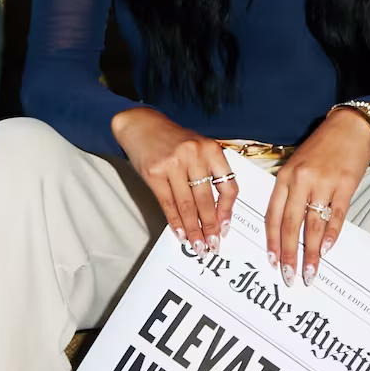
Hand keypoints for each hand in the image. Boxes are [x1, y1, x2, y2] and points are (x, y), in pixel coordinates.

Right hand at [113, 107, 235, 251]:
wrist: (141, 124)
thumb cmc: (172, 139)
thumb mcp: (198, 148)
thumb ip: (209, 172)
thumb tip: (216, 212)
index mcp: (211, 149)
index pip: (228, 186)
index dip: (227, 211)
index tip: (226, 228)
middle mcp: (194, 155)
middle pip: (206, 200)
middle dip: (210, 227)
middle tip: (213, 245)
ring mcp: (173, 164)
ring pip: (187, 205)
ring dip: (193, 230)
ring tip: (198, 246)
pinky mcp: (154, 173)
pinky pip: (168, 204)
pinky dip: (175, 222)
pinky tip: (180, 234)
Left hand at [266, 108, 369, 284]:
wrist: (349, 126)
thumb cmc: (322, 148)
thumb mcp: (297, 165)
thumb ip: (291, 193)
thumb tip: (288, 229)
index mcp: (285, 177)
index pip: (273, 215)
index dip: (272, 241)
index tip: (272, 262)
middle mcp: (300, 180)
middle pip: (290, 224)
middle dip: (289, 254)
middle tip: (289, 276)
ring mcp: (323, 182)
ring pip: (313, 224)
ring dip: (311, 252)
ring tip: (311, 272)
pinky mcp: (345, 184)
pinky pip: (336, 214)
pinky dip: (332, 234)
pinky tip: (327, 250)